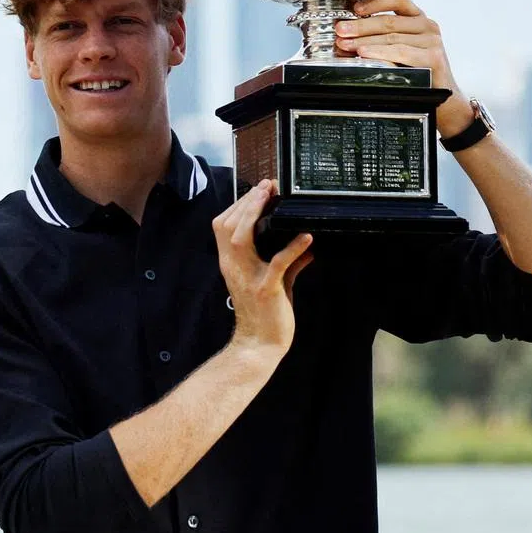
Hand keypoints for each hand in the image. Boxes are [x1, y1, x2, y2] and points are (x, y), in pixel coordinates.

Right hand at [211, 179, 313, 353]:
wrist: (260, 346)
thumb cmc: (266, 315)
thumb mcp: (276, 283)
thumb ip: (290, 263)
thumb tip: (307, 247)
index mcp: (231, 263)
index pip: (224, 226)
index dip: (238, 205)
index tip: (258, 190)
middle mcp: (233, 267)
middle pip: (229, 226)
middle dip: (246, 202)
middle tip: (266, 186)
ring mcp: (248, 278)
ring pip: (241, 238)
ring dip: (254, 215)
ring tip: (272, 198)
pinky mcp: (265, 290)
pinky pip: (277, 264)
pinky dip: (292, 249)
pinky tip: (306, 238)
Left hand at [334, 0, 474, 136]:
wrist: (444, 99)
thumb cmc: (419, 74)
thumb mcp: (401, 51)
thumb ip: (382, 39)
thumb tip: (348, 37)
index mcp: (419, 20)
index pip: (398, 0)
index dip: (375, 2)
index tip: (354, 8)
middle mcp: (428, 26)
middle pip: (389, 21)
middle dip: (360, 26)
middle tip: (340, 30)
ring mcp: (432, 40)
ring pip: (391, 37)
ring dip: (365, 40)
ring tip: (346, 44)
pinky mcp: (433, 56)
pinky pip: (400, 52)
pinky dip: (379, 52)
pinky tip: (364, 53)